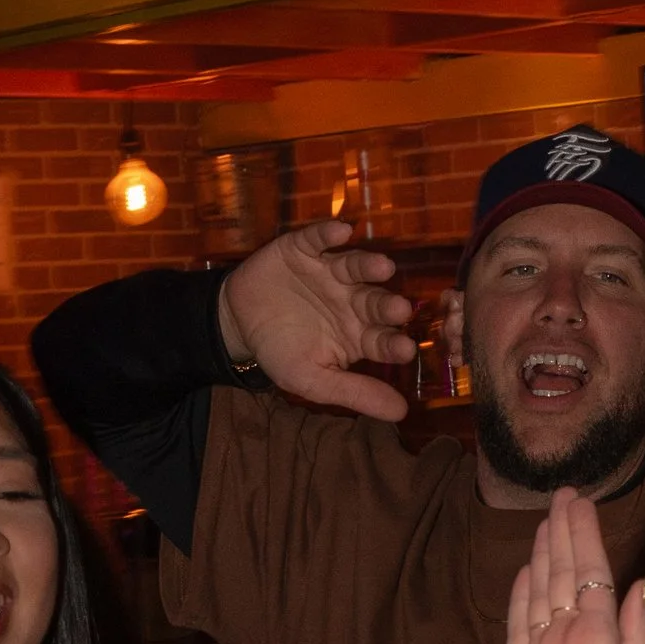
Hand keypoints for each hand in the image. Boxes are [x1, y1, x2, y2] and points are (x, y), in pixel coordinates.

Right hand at [215, 220, 413, 419]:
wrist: (238, 323)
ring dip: (368, 266)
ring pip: (355, 267)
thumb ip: (355, 392)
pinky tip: (341, 230)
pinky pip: (319, 238)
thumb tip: (401, 413)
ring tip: (383, 267)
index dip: (394, 344)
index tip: (406, 349)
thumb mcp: (313, 380)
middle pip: (375, 301)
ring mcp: (331, 272)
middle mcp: (352, 301)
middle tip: (400, 309)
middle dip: (387, 305)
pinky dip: (328, 233)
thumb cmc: (281, 352)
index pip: (383, 340)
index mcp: (359, 334)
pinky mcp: (305, 249)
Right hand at [500, 485, 644, 643]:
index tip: (579, 500)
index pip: (593, 575)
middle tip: (564, 493)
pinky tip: (525, 573)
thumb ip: (637, 641)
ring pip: (544, 593)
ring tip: (546, 523)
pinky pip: (519, 626)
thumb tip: (639, 585)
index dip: (584, 537)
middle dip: (565, 534)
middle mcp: (573, 641)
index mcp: (601, 641)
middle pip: (568, 575)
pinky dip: (521, 596)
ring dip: (545, 557)